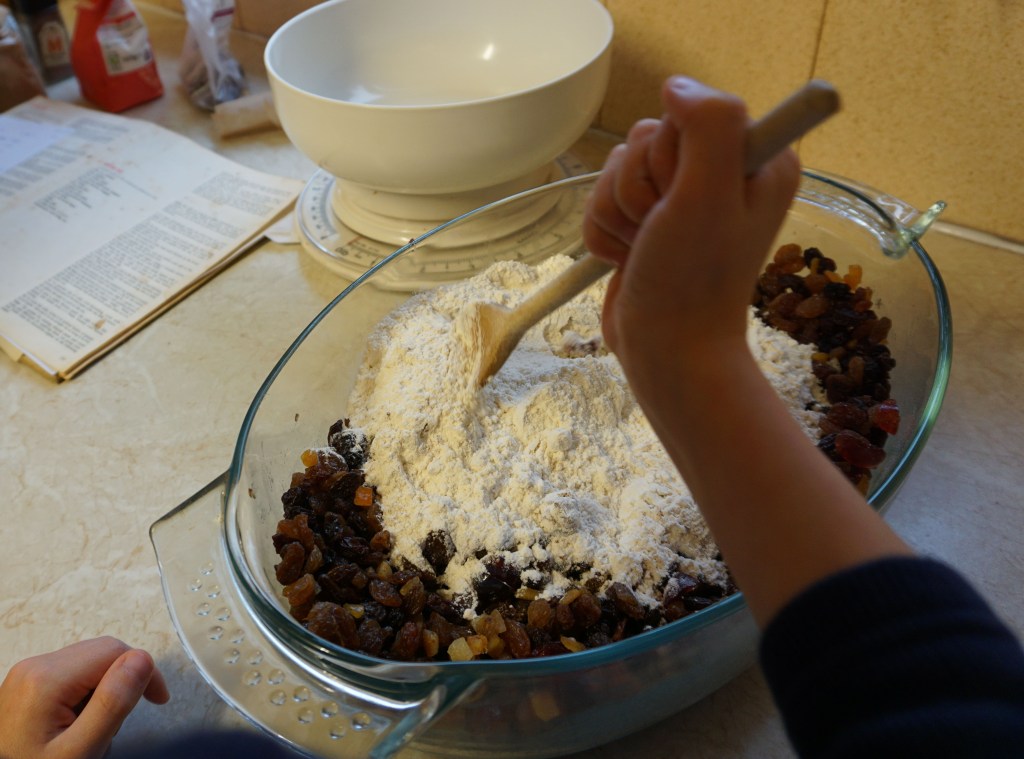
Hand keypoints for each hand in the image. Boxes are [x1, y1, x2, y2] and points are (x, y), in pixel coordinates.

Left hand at [0, 637, 169, 758]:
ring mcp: (28, 674)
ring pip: (90, 662)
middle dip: (122, 682)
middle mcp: (34, 666)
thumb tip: (142, 660)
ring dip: (105, 690)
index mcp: (46, 679)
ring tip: (94, 728)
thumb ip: (113, 703)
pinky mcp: (28, 682)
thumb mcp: (81, 750)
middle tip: (121, 721)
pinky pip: (73, 673)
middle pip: (102, 653)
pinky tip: (78, 723)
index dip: (144, 672)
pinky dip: (86, 694)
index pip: (115, 651)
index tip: (157, 699)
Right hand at [582, 77, 909, 625]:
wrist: (667, 351)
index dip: (669, 156)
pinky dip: (604, 233)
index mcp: (755, 157)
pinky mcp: (645, 223)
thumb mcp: (710, 195)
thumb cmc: (693, 281)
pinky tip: (627, 259)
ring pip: (615, 170)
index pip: (685, 114)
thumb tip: (675, 86)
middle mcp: (720, 171)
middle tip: (662, 231)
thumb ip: (708, 124)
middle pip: (643, 139)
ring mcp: (679, 199)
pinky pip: (600, 201)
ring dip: (617, 215)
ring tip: (644, 250)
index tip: (682, 200)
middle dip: (638, 190)